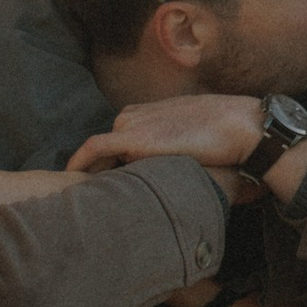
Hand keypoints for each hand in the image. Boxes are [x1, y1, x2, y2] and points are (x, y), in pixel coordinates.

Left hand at [68, 94, 266, 175]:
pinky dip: (79, 161)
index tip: (101, 181)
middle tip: (85, 194)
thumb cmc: (224, 132)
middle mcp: (133, 116)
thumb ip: (174, 144)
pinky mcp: (131, 138)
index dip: (107, 161)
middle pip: (105, 147)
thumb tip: (177, 166)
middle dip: (96, 169)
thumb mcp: (192, 133)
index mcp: (146, 112)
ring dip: (90, 170)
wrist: (237, 127)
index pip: (117, 140)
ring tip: (80, 194)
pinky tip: (69, 177)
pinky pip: (94, 149)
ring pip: (98, 151)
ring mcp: (131, 125)